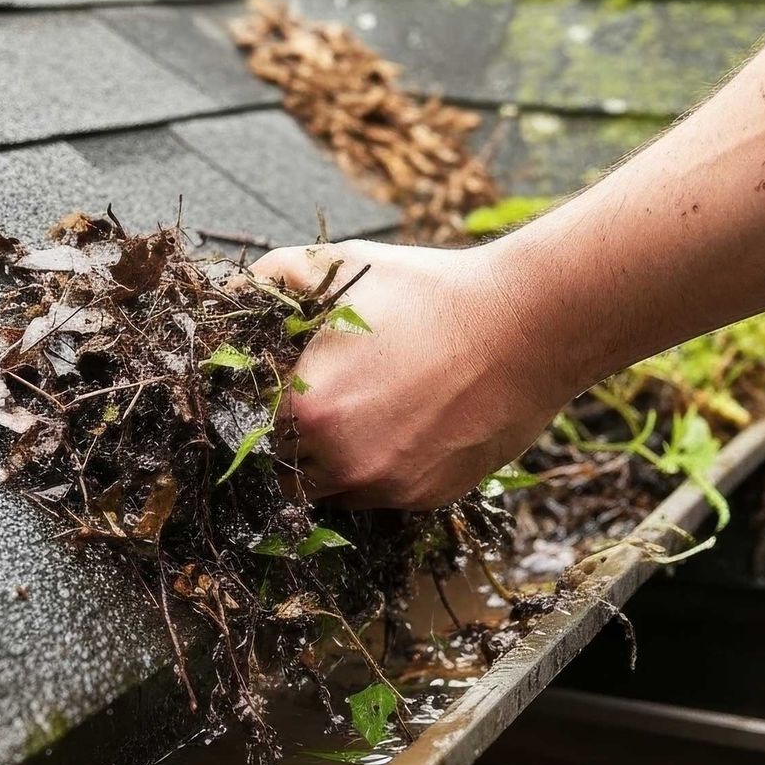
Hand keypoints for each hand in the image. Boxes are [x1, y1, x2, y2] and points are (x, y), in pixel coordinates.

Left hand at [252, 237, 576, 510]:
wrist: (528, 326)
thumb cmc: (433, 293)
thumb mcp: (344, 266)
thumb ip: (275, 279)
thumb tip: (236, 291)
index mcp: (306, 408)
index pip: (248, 426)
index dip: (258, 404)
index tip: (278, 385)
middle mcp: (338, 461)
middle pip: (284, 465)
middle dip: (292, 435)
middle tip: (321, 395)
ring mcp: (383, 487)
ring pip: (330, 487)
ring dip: (333, 457)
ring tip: (366, 407)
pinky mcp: (424, 498)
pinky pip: (380, 493)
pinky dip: (381, 466)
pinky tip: (406, 422)